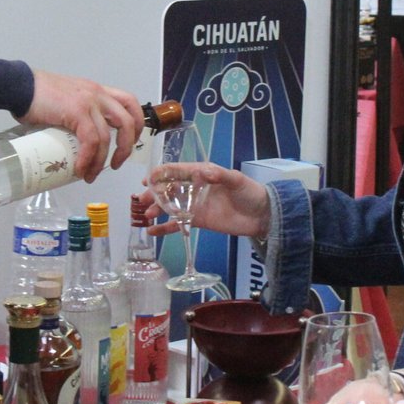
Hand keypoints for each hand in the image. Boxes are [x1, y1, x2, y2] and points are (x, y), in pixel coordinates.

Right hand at [22, 69, 140, 181]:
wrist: (19, 86)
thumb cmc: (36, 96)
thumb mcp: (67, 101)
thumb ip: (77, 115)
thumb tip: (76, 141)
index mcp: (97, 91)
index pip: (129, 102)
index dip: (137, 124)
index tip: (129, 142)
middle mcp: (98, 94)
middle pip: (128, 120)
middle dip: (126, 147)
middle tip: (116, 164)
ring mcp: (89, 102)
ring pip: (108, 136)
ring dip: (101, 161)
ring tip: (91, 175)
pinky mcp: (77, 111)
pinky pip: (91, 140)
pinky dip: (88, 158)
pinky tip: (81, 169)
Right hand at [143, 163, 270, 239]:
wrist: (262, 216)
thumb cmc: (250, 192)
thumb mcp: (237, 180)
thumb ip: (220, 175)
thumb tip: (202, 171)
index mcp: (202, 173)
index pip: (177, 171)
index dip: (161, 173)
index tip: (148, 179)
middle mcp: (194, 187)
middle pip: (169, 188)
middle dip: (153, 193)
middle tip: (141, 200)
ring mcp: (194, 205)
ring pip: (170, 205)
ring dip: (156, 209)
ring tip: (146, 215)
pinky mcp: (197, 220)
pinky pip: (177, 224)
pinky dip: (164, 228)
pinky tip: (152, 232)